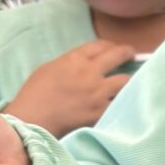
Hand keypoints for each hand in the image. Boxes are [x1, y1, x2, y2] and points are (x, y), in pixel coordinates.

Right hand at [6, 39, 135, 136]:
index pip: (100, 45)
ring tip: (125, 83)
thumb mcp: (48, 68)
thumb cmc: (35, 94)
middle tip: (131, 54)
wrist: (34, 120)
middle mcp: (90, 72)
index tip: (115, 48)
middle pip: (117, 55)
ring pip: (125, 81)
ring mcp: (98, 92)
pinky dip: (121, 102)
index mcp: (74, 59)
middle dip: (127, 52)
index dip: (110, 45)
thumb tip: (83, 63)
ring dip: (125, 81)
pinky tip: (122, 102)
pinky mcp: (101, 112)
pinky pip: (120, 103)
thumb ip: (69, 62)